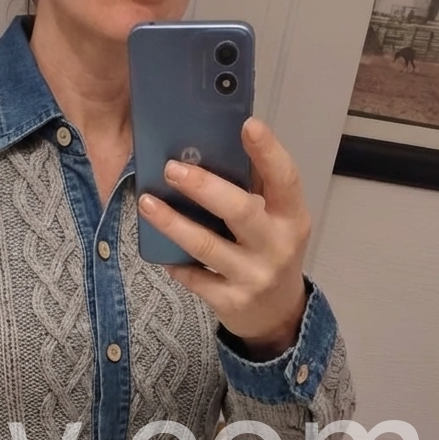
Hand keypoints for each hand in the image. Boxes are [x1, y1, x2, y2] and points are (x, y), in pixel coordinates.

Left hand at [137, 116, 310, 358]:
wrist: (277, 314)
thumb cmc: (270, 252)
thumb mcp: (277, 221)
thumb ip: (256, 188)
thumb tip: (217, 144)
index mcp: (292, 217)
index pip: (285, 179)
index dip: (268, 151)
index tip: (248, 124)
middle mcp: (276, 246)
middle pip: (239, 211)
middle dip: (203, 186)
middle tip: (171, 168)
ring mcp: (253, 276)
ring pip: (206, 245)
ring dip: (172, 223)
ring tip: (147, 203)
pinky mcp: (230, 301)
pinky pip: (194, 278)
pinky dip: (174, 262)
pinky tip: (158, 250)